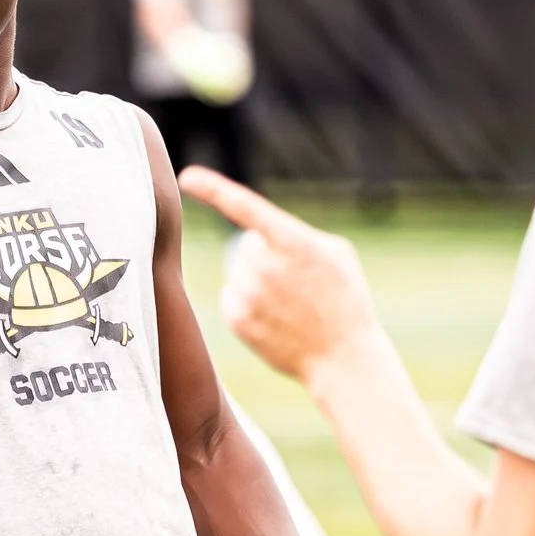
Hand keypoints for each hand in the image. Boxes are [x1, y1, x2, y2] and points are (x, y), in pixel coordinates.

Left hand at [178, 171, 376, 384]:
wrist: (343, 358)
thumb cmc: (346, 300)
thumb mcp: (336, 254)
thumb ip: (297, 234)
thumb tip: (262, 235)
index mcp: (293, 241)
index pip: (244, 206)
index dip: (212, 188)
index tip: (188, 177)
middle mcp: (266, 265)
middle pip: (247, 246)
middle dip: (266, 255)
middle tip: (295, 280)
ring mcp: (250, 295)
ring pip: (238, 272)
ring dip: (257, 281)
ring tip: (289, 303)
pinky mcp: (238, 320)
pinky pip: (231, 297)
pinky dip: (248, 303)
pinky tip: (276, 318)